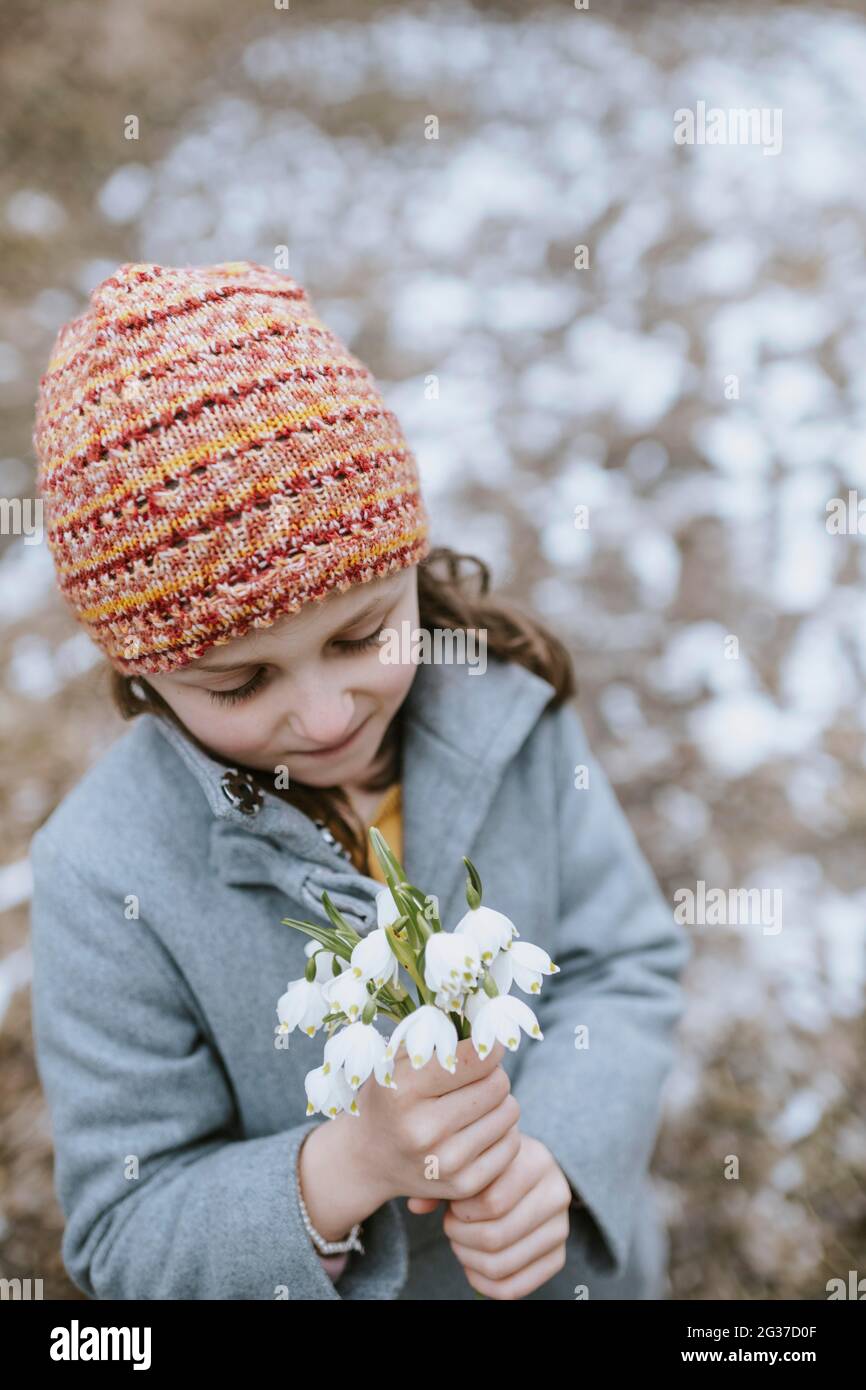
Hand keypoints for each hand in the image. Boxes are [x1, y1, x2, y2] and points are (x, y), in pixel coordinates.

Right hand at [344, 1036, 520, 1210]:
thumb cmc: (391, 1095)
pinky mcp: (464, 1186)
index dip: (489, 1046)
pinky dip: (501, 1131)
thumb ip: (439, 1037)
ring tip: (474, 1103)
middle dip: (492, 1074)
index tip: (487, 1045)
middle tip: (475, 1077)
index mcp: (404, 1089)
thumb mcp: (399, 1058)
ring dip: (499, 1101)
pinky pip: (512, 1144)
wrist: (368, 1156)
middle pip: (497, 1083)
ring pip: (510, 1112)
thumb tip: (490, 1023)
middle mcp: (423, 1129)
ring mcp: (445, 1162)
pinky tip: (478, 1129)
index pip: (475, 1058)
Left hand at [410, 1134, 571, 1298]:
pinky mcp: (558, 1256)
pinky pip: (513, 1288)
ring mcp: (561, 1227)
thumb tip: (416, 1205)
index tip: (453, 1204)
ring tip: (461, 1241)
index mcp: (537, 1160)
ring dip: (468, 1259)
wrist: (521, 1172)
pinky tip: (472, 1265)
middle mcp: (558, 1193)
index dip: (460, 1212)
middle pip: (495, 1237)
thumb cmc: (488, 1167)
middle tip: (451, 1226)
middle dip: (460, 1237)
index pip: (491, 1202)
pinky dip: (483, 1284)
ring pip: (501, 1265)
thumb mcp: (469, 1162)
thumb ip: (442, 1180)